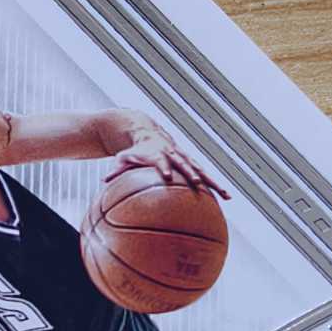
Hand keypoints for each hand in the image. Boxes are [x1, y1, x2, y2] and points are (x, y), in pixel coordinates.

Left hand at [105, 132, 230, 197]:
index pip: (161, 160)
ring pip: (202, 170)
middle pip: (185, 164)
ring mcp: (185, 159)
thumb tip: (104, 181)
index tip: (168, 177)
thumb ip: (116, 170)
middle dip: (191, 173)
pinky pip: (205, 175)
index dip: (164, 167)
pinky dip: (215, 184)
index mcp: (157, 153)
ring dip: (213, 182)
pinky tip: (226, 197)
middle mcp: (174, 155)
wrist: (148, 133)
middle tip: (198, 184)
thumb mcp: (123, 158)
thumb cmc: (133, 151)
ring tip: (227, 195)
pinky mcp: (191, 163)